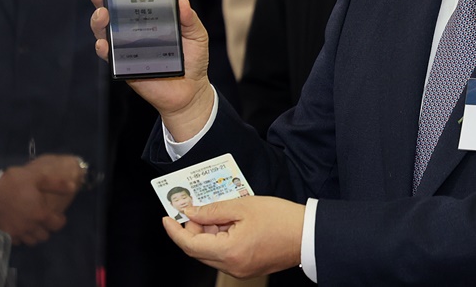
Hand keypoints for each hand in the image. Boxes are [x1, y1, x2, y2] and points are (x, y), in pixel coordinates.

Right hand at [0, 155, 85, 245]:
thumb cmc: (15, 182)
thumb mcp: (39, 177)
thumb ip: (57, 184)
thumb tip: (73, 187)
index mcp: (41, 214)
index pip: (57, 226)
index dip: (60, 221)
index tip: (57, 216)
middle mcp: (30, 227)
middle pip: (44, 237)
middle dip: (46, 229)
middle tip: (43, 220)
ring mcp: (16, 232)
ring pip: (30, 241)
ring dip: (33, 235)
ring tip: (31, 225)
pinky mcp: (3, 233)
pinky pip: (15, 241)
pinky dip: (19, 237)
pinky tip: (18, 227)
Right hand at [89, 0, 214, 140]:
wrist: (191, 90)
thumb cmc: (193, 59)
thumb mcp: (196, 35)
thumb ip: (190, 19)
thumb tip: (181, 0)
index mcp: (150, 19)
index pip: (131, 0)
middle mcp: (134, 32)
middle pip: (111, 13)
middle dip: (101, 0)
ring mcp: (126, 49)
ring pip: (104, 32)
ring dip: (99, 22)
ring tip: (103, 14)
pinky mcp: (124, 67)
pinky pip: (109, 56)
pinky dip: (104, 48)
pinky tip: (105, 43)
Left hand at [162, 197, 304, 278]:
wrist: (308, 234)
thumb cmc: (281, 218)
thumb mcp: (244, 206)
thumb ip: (213, 210)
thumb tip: (191, 212)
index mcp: (229, 251)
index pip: (190, 245)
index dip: (175, 231)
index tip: (167, 218)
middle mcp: (232, 266)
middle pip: (199, 251)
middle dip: (193, 230)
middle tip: (195, 209)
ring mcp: (240, 270)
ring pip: (211, 253)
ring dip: (208, 234)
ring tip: (217, 212)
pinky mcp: (248, 268)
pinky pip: (225, 256)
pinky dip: (220, 240)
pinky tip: (228, 223)